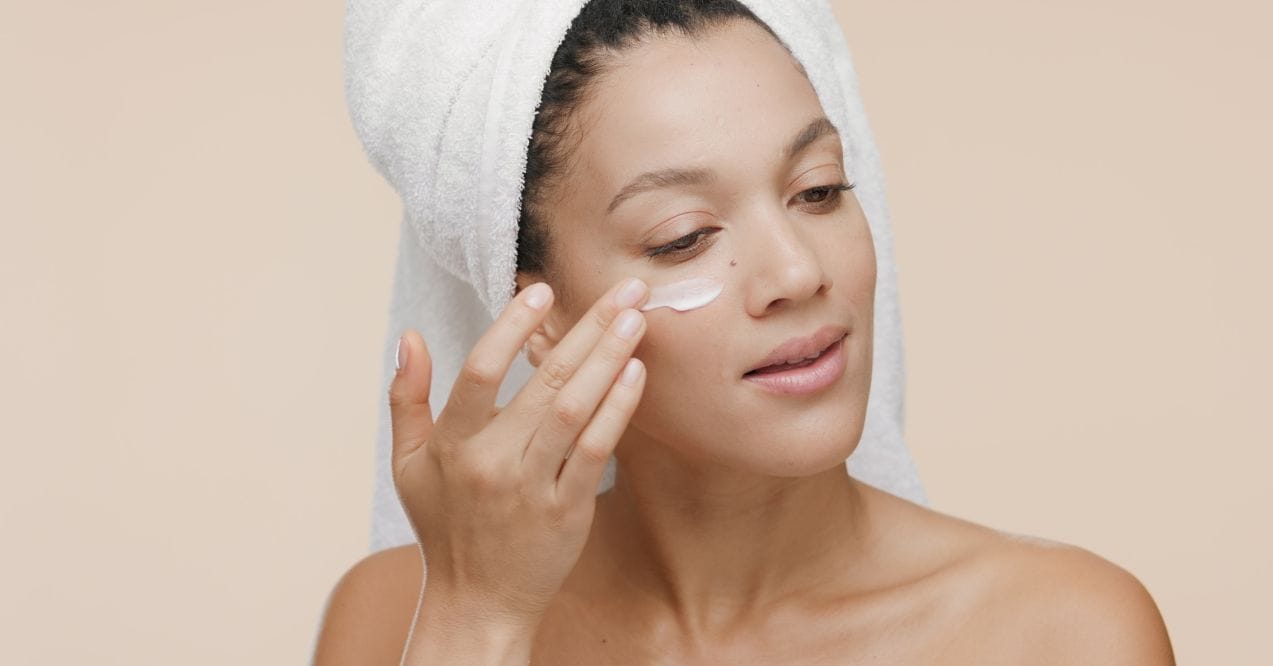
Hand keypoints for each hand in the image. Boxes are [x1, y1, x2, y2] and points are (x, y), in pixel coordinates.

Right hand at [387, 277, 648, 626]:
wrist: (477, 602)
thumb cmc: (445, 526)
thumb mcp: (408, 464)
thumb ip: (406, 397)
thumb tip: (409, 336)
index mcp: (452, 444)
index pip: (479, 370)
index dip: (511, 327)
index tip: (543, 291)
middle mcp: (491, 462)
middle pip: (543, 381)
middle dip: (587, 328)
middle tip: (623, 289)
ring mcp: (532, 487)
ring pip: (574, 410)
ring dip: (608, 359)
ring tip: (634, 320)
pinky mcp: (568, 510)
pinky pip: (596, 450)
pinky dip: (617, 409)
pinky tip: (636, 373)